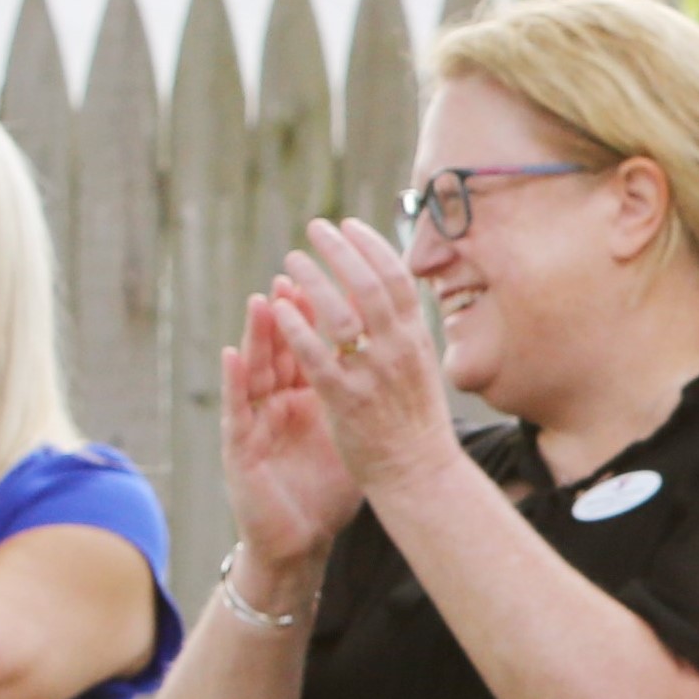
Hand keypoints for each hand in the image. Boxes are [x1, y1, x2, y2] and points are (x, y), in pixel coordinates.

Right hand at [218, 293, 364, 590]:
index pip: (315, 346)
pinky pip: (237, 409)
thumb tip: (406, 368)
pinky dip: (234, 380)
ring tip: (262, 298)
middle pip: (284, 348)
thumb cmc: (327, 490)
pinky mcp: (241, 447)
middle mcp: (280, 402)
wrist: (299, 541)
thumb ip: (365, 399)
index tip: (336, 279)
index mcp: (310, 397)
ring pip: (257, 369)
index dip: (322, 315)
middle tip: (296, 270)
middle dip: (289, 311)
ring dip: (258, 333)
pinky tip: (232, 354)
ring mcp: (258, 422)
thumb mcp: (352, 436)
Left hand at [265, 216, 463, 496]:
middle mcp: (397, 349)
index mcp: (416, 338)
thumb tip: (389, 295)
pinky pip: (316, 355)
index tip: (348, 224)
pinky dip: (296, 327)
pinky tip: (278, 308)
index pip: (397, 276)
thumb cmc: (416, 423)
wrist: (420, 473)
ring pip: (339, 313)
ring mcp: (372, 374)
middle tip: (314, 228)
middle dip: (339, 249)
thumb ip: (403, 332)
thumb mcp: (420, 367)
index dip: (371, 244)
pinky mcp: (346, 400)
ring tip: (290, 260)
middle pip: (368, 283)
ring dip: (311, 280)